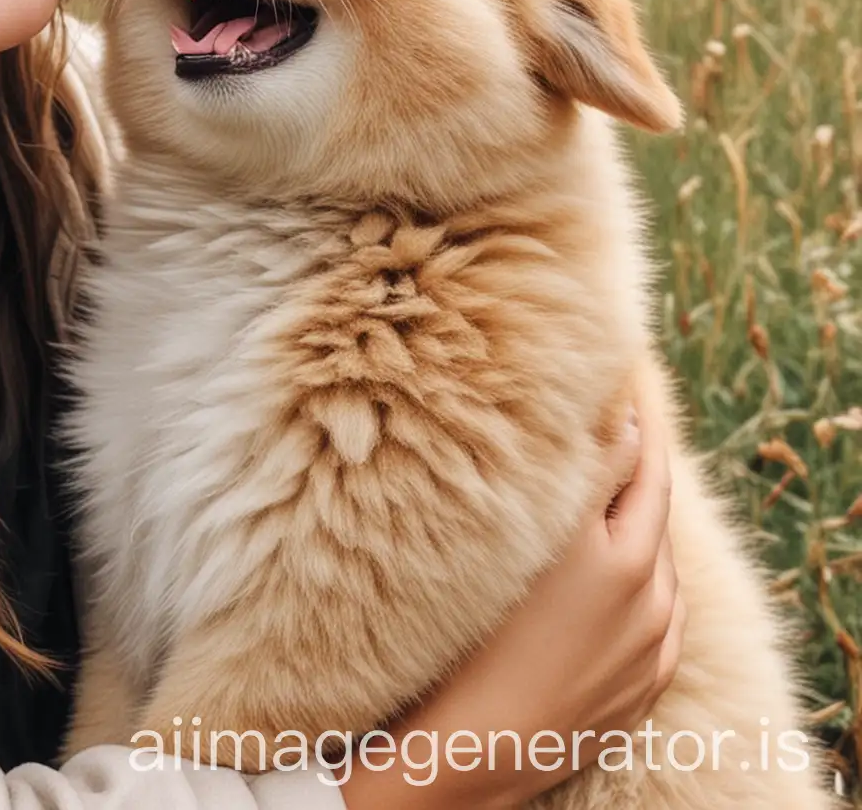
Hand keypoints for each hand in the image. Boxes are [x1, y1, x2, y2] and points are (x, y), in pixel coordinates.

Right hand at [341, 387, 685, 808]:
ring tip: (606, 475)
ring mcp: (651, 641)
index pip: (630, 454)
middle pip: (652, 496)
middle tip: (617, 406)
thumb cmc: (469, 637)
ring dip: (635, 510)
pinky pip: (658, 607)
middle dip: (636, 450)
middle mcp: (643, 591)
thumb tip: (591, 420)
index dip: (623, 409)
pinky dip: (639, 569)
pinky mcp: (648, 680)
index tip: (610, 373)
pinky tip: (612, 559)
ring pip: (655, 553)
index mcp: (608, 552)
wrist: (476, 752)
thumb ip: (557, 479)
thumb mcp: (507, 543)